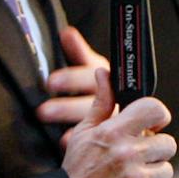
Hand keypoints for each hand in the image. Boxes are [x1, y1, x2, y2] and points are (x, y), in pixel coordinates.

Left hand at [37, 26, 110, 145]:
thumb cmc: (109, 90)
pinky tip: (65, 144)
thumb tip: (66, 33)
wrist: (135, 119)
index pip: (91, 76)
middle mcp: (116, 100)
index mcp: (110, 80)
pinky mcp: (117, 136)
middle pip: (93, 103)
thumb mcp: (95, 68)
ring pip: (97, 123)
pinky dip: (81, 142)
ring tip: (55, 132)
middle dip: (66, 108)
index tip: (51, 82)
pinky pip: (101, 142)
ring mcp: (118, 119)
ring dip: (73, 126)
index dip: (71, 79)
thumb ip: (80, 53)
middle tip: (43, 111)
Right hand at [60, 68, 175, 177]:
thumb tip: (105, 74)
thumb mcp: (84, 132)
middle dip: (155, 150)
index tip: (154, 125)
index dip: (159, 116)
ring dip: (152, 174)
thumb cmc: (76, 171)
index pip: (155, 110)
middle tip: (137, 158)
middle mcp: (128, 154)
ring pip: (166, 169)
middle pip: (168, 143)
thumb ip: (101, 103)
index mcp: (114, 132)